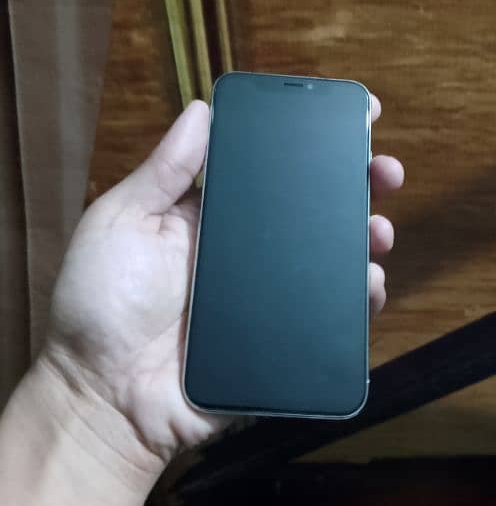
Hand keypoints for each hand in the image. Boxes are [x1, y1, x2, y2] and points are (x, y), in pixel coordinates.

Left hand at [43, 96, 403, 471]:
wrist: (104, 397)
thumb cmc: (100, 303)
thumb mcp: (122, 222)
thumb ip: (163, 171)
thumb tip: (201, 108)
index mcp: (215, 216)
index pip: (274, 170)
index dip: (314, 142)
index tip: (355, 116)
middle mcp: (250, 251)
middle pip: (315, 211)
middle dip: (358, 185)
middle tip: (384, 171)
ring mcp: (271, 297)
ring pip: (332, 261)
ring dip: (366, 239)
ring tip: (379, 230)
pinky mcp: (284, 339)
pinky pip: (331, 317)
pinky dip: (359, 300)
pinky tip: (369, 283)